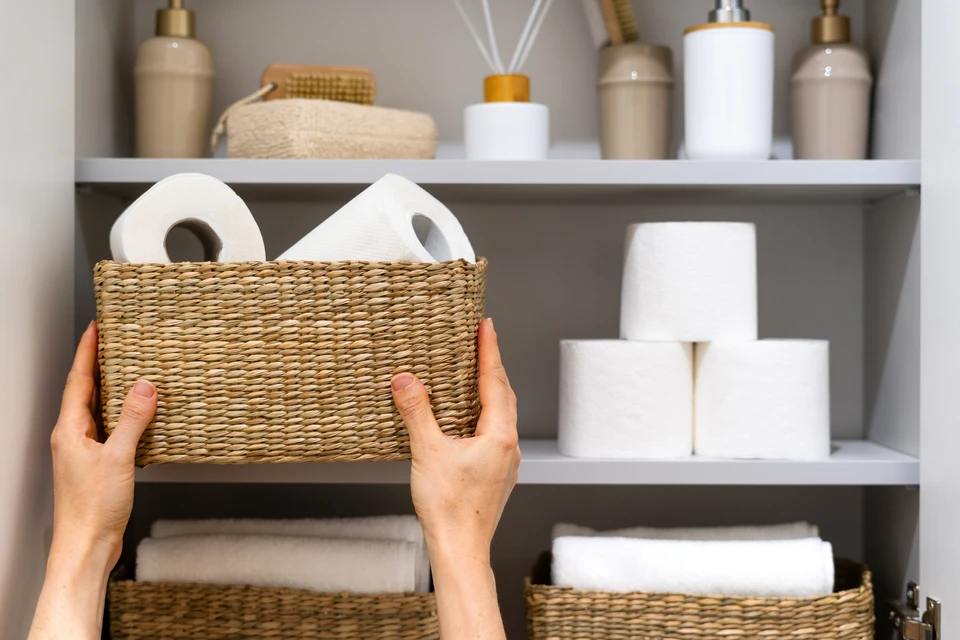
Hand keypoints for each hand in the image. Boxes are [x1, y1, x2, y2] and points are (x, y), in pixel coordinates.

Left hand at [51, 320, 156, 569]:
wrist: (86, 547)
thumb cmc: (92, 510)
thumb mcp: (118, 457)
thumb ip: (133, 420)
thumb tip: (145, 387)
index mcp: (70, 430)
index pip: (78, 380)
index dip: (87, 352)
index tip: (96, 329)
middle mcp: (72, 438)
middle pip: (85, 392)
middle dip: (99, 365)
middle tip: (115, 342)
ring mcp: (83, 452)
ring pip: (97, 411)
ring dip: (112, 390)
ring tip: (129, 371)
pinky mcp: (96, 466)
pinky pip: (109, 430)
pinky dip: (122, 416)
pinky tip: (138, 417)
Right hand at [391, 318, 517, 639]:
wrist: (460, 550)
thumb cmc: (449, 509)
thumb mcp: (427, 453)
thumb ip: (416, 413)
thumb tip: (405, 380)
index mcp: (499, 436)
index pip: (495, 381)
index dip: (489, 351)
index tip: (486, 327)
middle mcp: (508, 447)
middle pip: (504, 395)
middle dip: (492, 367)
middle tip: (482, 342)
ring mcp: (505, 463)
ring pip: (501, 415)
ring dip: (490, 391)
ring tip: (476, 374)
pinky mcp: (496, 475)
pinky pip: (495, 433)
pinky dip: (484, 415)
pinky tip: (468, 419)